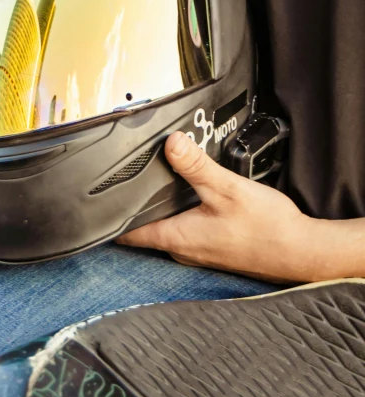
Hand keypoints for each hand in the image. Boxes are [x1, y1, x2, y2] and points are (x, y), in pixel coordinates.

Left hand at [117, 132, 318, 283]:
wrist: (302, 252)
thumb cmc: (267, 230)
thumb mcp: (226, 189)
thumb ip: (195, 166)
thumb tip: (170, 144)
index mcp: (176, 237)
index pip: (127, 234)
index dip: (108, 220)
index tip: (93, 205)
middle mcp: (182, 248)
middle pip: (143, 228)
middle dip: (133, 206)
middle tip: (126, 181)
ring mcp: (197, 249)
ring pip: (165, 226)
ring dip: (158, 208)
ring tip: (155, 182)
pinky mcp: (212, 246)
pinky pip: (185, 228)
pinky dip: (179, 211)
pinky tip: (190, 195)